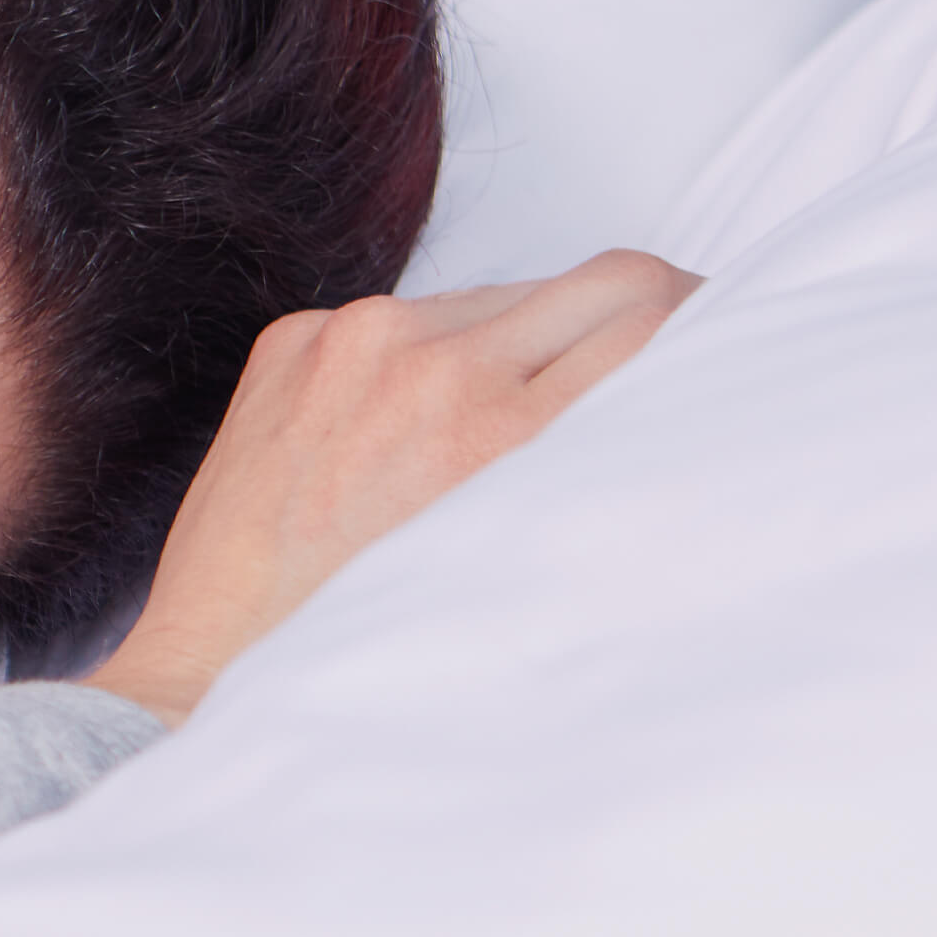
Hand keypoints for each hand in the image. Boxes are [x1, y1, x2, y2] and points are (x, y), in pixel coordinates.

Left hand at [81, 250, 702, 724]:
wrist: (216, 654)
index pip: (651, 312)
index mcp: (502, 431)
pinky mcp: (296, 337)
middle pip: (598, 281)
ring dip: (524, 344)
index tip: (719, 343)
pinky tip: (408, 435)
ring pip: (502, 297)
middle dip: (641, 316)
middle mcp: (427, 363)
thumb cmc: (379, 640)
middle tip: (657, 361)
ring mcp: (352, 339)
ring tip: (501, 433)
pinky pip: (410, 315)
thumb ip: (600, 472)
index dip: (701, 323)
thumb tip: (678, 391)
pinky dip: (430, 357)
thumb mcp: (523, 570)